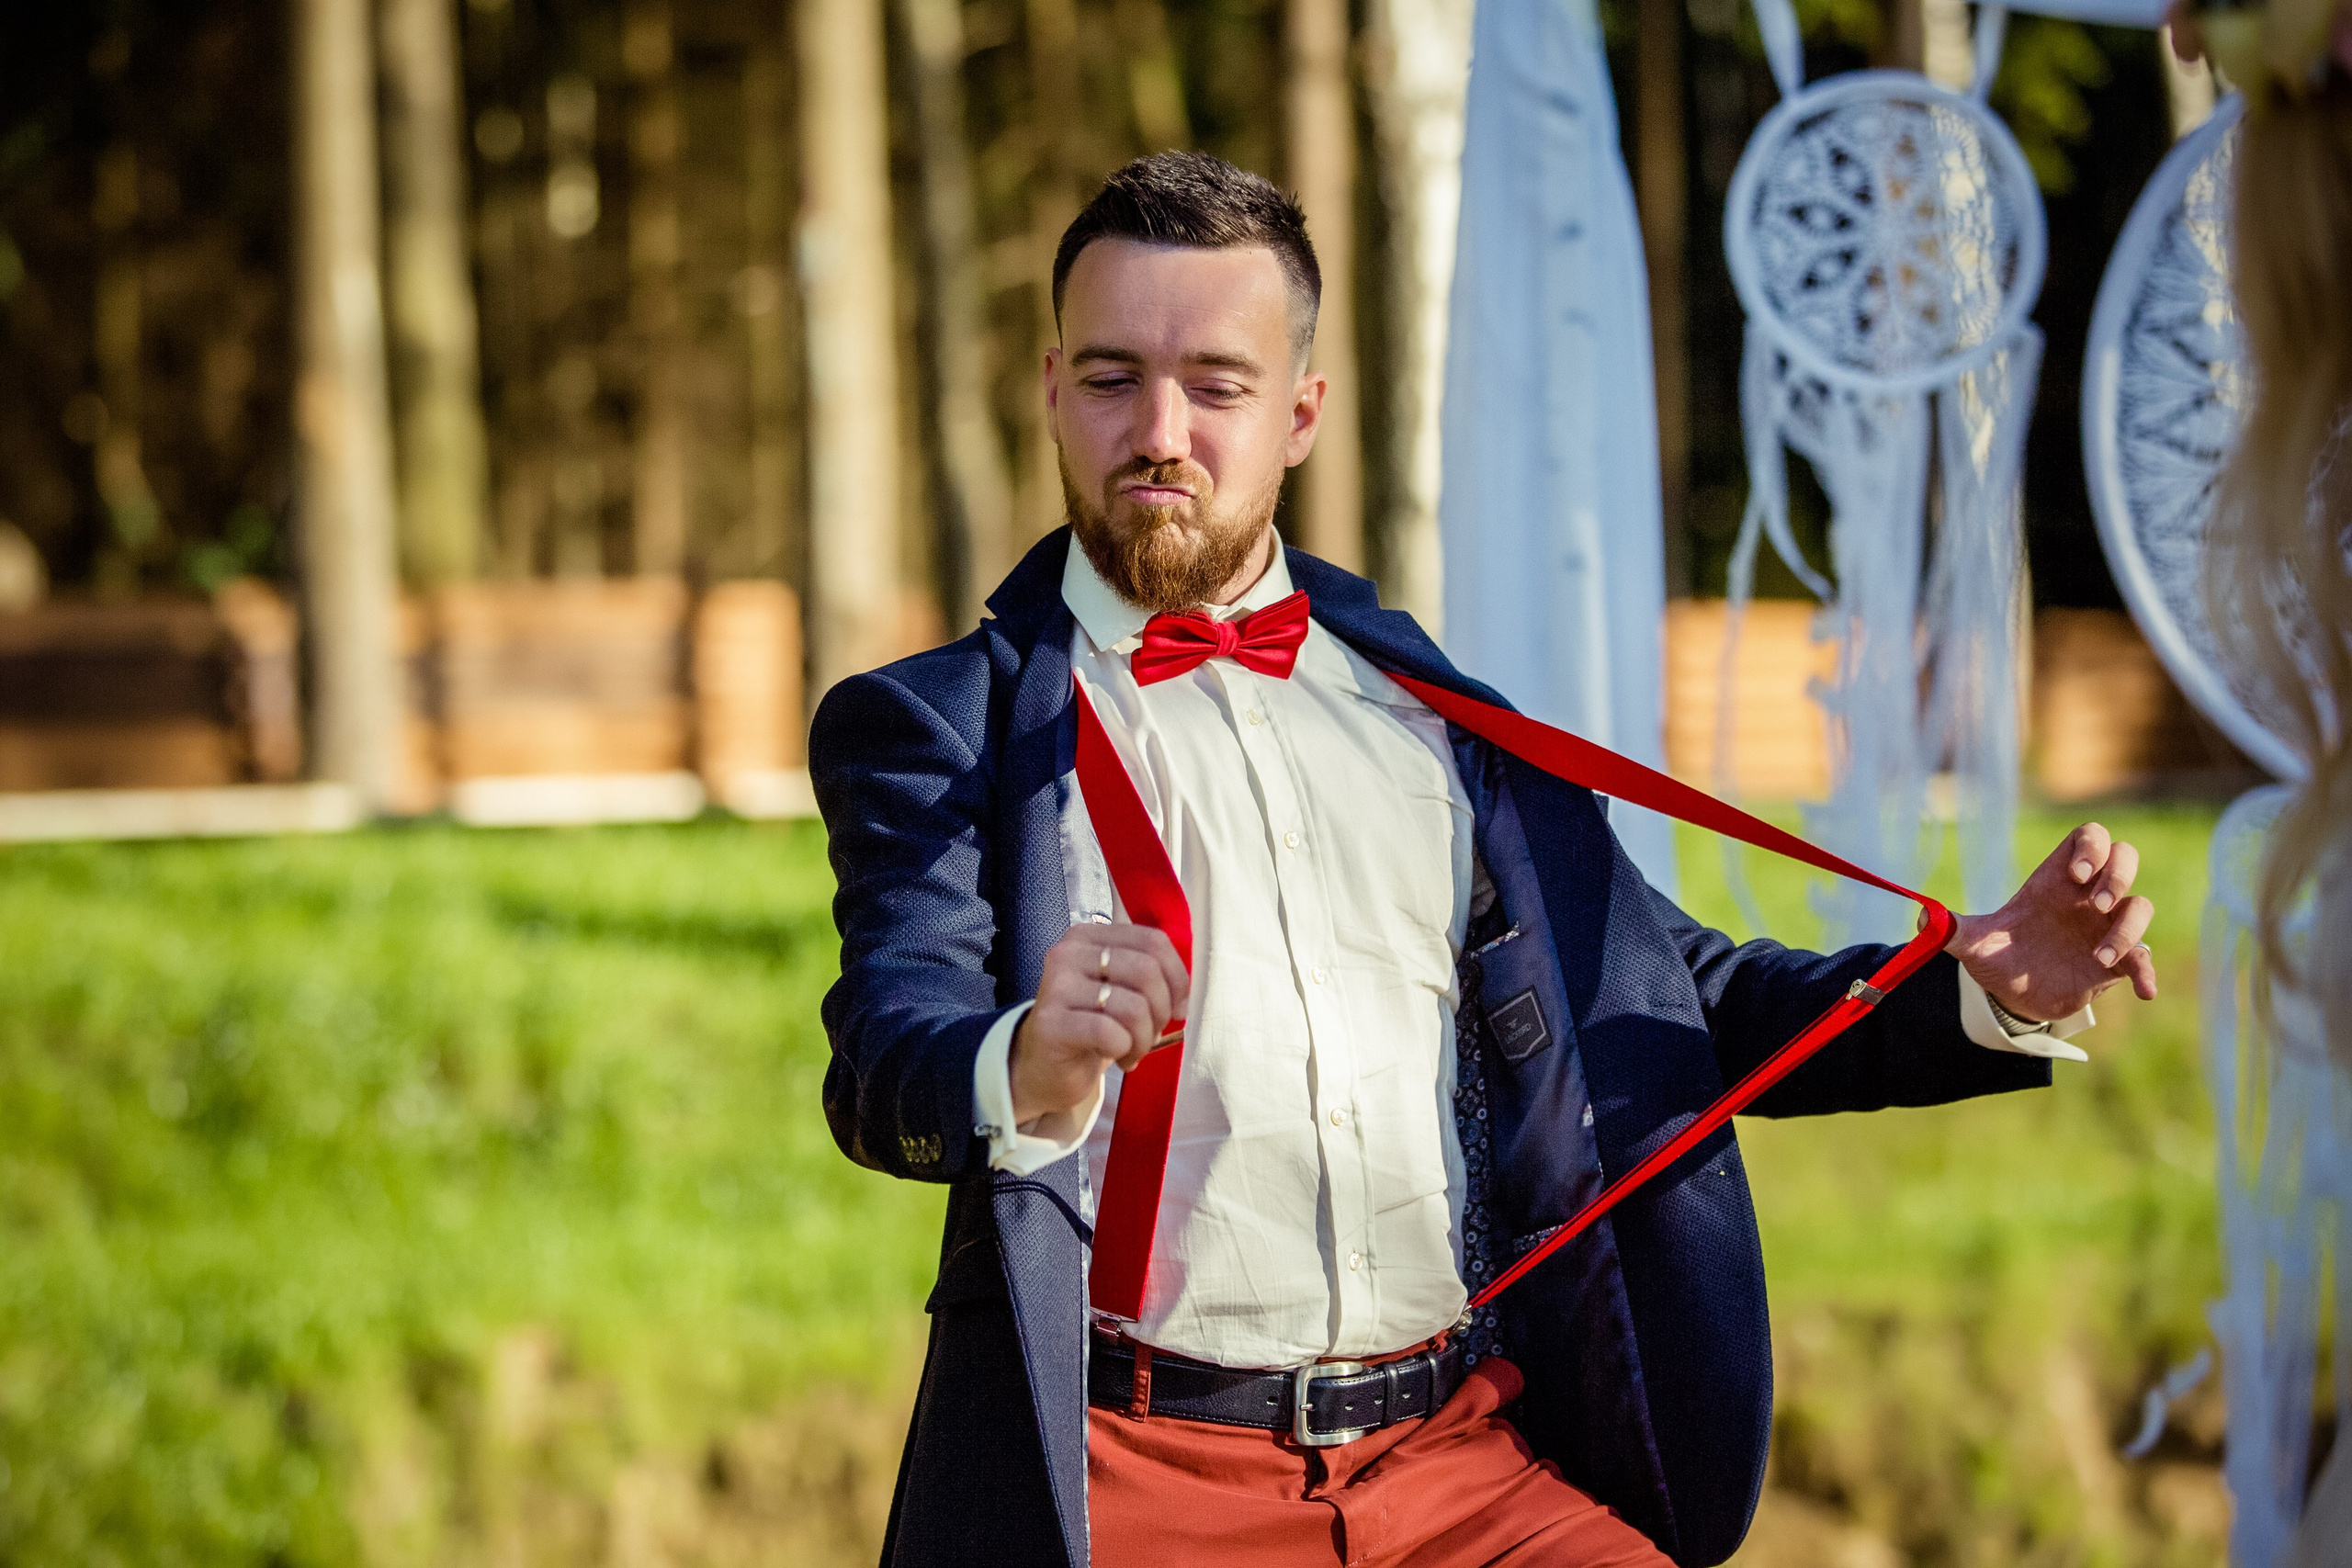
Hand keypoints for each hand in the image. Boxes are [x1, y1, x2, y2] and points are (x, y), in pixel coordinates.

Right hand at [1010, 922, 1188, 1125]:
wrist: (1042, 1066)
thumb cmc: (1090, 1027)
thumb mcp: (1120, 991)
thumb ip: (1150, 976)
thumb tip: (1186, 997)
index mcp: (1089, 936)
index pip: (1153, 941)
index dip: (1177, 978)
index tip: (1177, 1007)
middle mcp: (1068, 953)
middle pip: (1146, 970)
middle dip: (1161, 1011)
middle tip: (1151, 1034)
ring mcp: (1056, 986)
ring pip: (1133, 1006)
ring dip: (1144, 1038)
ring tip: (1132, 1050)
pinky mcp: (1050, 1023)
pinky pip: (1110, 1033)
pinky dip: (1124, 1050)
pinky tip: (1116, 1057)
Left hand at [1946, 822, 2158, 1024]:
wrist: (2012, 996)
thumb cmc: (1997, 957)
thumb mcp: (1974, 944)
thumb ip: (1952, 929)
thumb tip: (1923, 917)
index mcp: (2055, 882)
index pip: (2089, 837)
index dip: (2091, 847)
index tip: (2077, 874)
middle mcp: (2086, 898)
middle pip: (2125, 857)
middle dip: (2120, 874)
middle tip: (2100, 904)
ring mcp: (2105, 927)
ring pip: (2141, 906)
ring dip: (2127, 930)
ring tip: (2098, 957)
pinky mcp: (2118, 961)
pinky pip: (2145, 958)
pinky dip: (2147, 972)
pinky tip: (2143, 991)